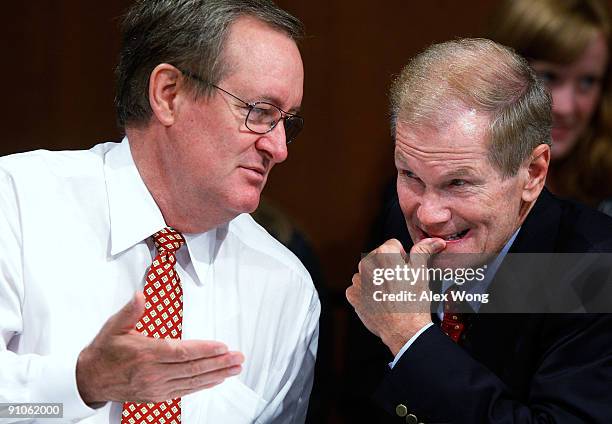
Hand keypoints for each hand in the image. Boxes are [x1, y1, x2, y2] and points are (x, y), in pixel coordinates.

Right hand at [76, 292, 243, 403]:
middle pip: (192, 368)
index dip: (204, 350)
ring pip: (192, 381)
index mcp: (145, 353)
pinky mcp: (157, 396)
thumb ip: (130, 311)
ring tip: (234, 368)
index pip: (181, 352)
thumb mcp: (114, 326)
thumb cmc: (104, 352)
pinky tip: (216, 380)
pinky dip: (203, 386)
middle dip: (219, 363)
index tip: (223, 347)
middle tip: (238, 358)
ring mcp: (156, 387)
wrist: (89, 380)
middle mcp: (152, 373)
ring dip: (216, 375)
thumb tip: (140, 295)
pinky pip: (185, 391)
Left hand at [346, 238, 444, 355]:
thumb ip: (424, 251)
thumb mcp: (421, 272)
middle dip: (388, 267)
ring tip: (390, 294)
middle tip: (400, 283)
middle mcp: (367, 264)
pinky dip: (367, 293)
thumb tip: (434, 241)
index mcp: (383, 254)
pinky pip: (359, 288)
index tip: (406, 270)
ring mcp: (358, 280)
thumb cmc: (413, 301)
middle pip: (379, 258)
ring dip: (377, 279)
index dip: (402, 257)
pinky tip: (379, 300)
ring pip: (369, 273)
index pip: (393, 245)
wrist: (403, 329)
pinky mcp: (353, 295)